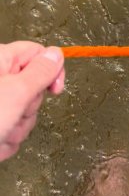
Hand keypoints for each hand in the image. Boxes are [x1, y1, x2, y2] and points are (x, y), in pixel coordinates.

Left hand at [0, 42, 64, 160]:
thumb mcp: (16, 94)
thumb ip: (40, 72)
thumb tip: (56, 54)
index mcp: (0, 60)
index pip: (37, 54)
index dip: (51, 70)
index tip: (55, 90)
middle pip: (33, 87)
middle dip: (28, 108)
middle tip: (13, 114)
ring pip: (23, 113)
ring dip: (16, 129)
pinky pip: (12, 130)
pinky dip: (6, 141)